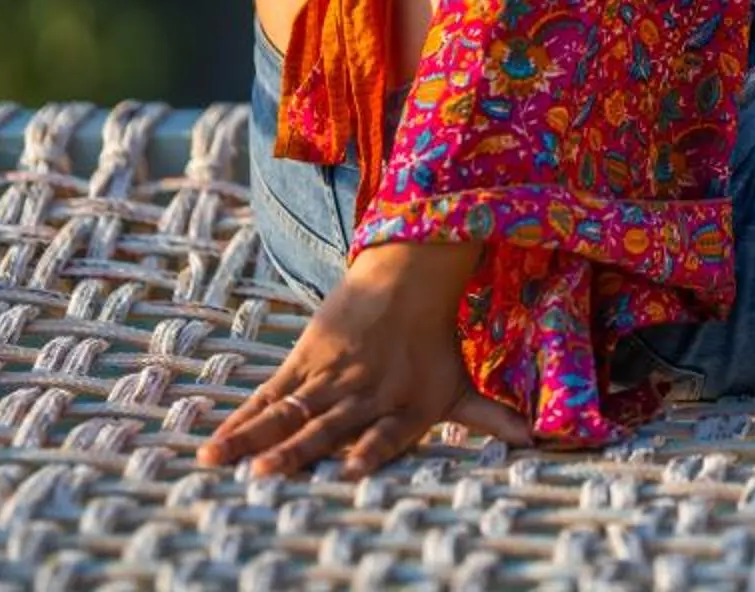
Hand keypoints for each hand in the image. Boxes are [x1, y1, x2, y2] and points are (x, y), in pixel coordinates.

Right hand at [200, 240, 528, 477]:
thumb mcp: (460, 385)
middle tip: (268, 476)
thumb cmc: (435, 345)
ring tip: (224, 463)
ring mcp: (333, 375)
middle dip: (299, 449)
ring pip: (290, 411)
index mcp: (407, 404)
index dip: (370, 450)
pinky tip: (216, 442)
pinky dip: (243, 418)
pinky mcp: (305, 359)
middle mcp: (369, 391)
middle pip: (330, 424)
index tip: (350, 471)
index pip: (388, 433)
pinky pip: (270, 393)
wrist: (408, 278)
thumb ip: (489, 418)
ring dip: (256, 437)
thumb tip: (538, 439)